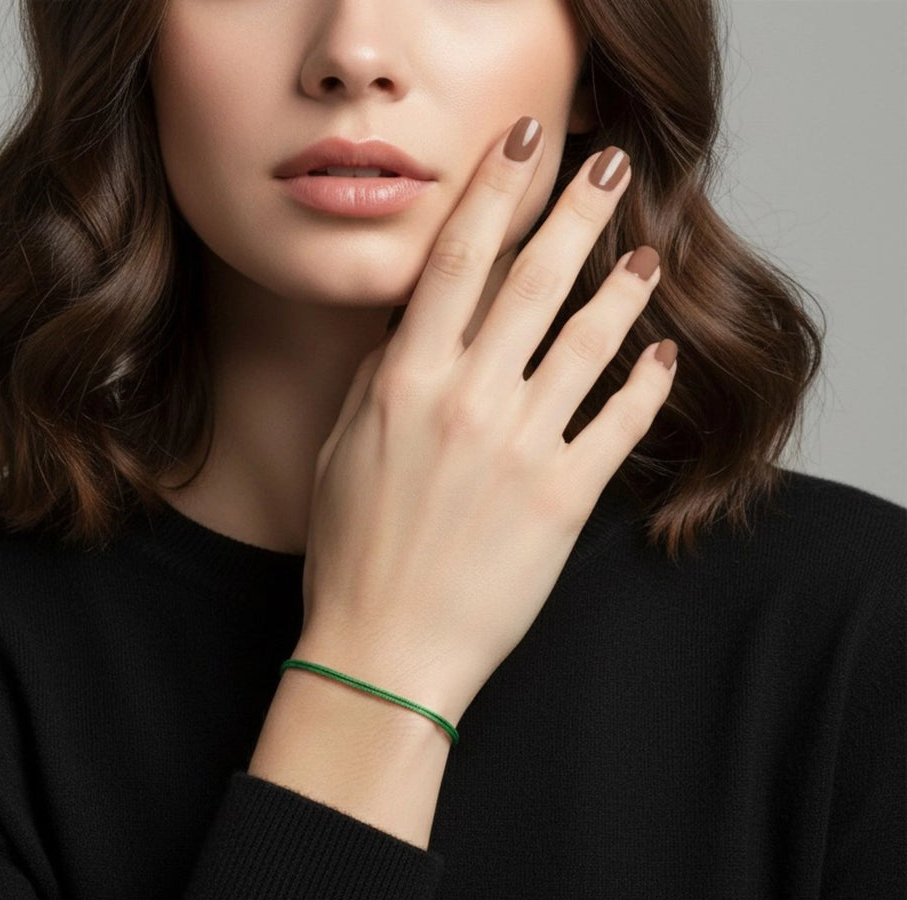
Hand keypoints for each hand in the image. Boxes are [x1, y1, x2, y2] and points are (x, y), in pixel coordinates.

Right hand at [297, 120, 674, 724]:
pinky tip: (660, 359)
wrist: (383, 649)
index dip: (495, 190)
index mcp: (403, 382)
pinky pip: (617, 425)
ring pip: (588, 342)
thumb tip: (412, 324)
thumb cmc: (351, 553)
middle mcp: (465, 400)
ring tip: (647, 258)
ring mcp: (519, 447)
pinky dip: (645, 386)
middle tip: (612, 167)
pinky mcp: (561, 498)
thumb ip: (379, 378)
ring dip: (623, 291)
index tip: (524, 145)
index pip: (457, 260)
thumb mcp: (344, 450)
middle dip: (578, 210)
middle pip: (534, 280)